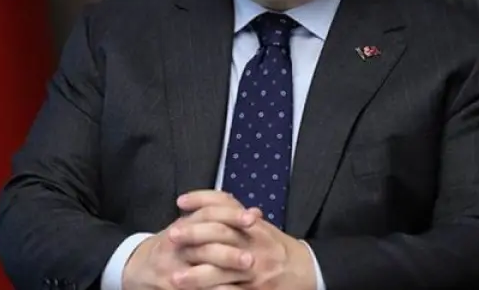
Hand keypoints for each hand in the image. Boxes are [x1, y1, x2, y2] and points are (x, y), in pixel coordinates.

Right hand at [122, 194, 260, 289]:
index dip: (231, 215)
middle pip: (204, 245)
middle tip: (251, 260)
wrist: (137, 267)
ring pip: (198, 273)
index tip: (253, 219)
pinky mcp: (169, 287)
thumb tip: (258, 214)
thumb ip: (224, 217)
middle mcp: (176, 244)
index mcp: (185, 225)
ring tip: (242, 280)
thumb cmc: (174, 245)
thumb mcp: (193, 225)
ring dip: (221, 277)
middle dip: (229, 253)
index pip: (209, 213)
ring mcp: (172, 268)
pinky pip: (193, 288)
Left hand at [171, 191, 316, 289]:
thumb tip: (205, 205)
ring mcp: (255, 273)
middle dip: (194, 235)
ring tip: (174, 278)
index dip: (202, 200)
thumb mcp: (260, 227)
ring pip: (222, 271)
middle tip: (171, 236)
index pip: (225, 206)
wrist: (307, 272)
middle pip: (220, 235)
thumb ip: (235, 215)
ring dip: (196, 275)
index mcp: (254, 227)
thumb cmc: (276, 248)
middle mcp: (255, 246)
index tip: (180, 202)